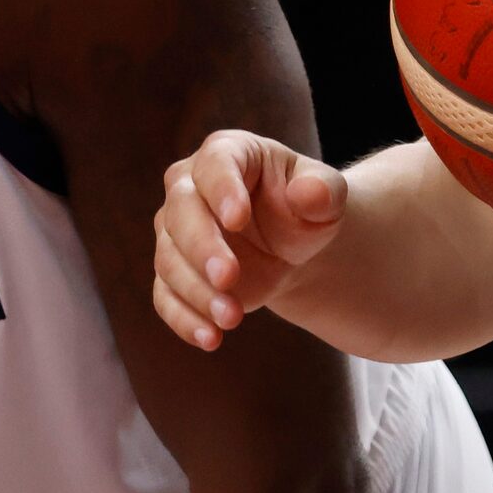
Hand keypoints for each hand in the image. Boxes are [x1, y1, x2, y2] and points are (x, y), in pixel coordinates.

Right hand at [153, 129, 347, 349]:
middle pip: (180, 211)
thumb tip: (309, 195)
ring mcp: (176, 231)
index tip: (237, 218)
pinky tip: (210, 338)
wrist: (292, 248)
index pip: (215, 164)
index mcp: (228, 154)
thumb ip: (324, 191)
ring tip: (232, 318)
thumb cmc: (307, 210)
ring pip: (169, 258)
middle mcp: (190, 187)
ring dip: (196, 290)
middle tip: (228, 278)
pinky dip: (183, 318)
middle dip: (201, 247)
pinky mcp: (174, 272)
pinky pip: (165, 295)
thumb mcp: (327, 197)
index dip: (222, 189)